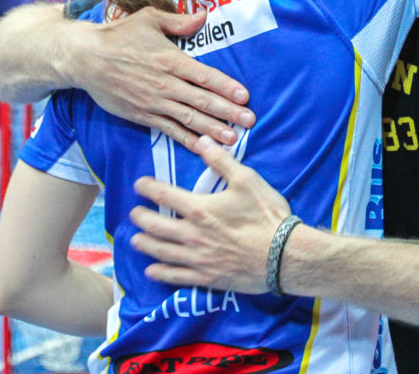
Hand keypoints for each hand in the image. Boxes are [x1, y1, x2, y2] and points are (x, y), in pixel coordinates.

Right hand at [68, 7, 253, 146]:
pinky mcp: (143, 115)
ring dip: (213, 130)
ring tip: (233, 139)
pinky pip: (170, 130)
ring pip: (189, 119)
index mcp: (170, 59)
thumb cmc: (119, 35)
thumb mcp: (149, 18)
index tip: (244, 96)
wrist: (86, 58)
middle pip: (202, 101)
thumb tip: (204, 16)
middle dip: (228, 112)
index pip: (205, 76)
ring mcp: (154, 102)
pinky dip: (188, 140)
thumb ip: (179, 21)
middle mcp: (165, 84)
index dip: (226, 87)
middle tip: (250, 121)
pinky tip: (203, 148)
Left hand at [129, 136, 290, 293]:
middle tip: (134, 213)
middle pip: (155, 226)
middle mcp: (192, 235)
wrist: (285, 256)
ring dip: (144, 244)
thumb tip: (203, 140)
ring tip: (135, 240)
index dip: (147, 188)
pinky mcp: (207, 278)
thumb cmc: (267, 215)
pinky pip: (176, 276)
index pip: (163, 195)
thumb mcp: (247, 180)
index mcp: (200, 208)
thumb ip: (221, 161)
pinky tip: (151, 270)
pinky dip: (160, 273)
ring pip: (161, 252)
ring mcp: (198, 259)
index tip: (139, 184)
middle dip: (140, 218)